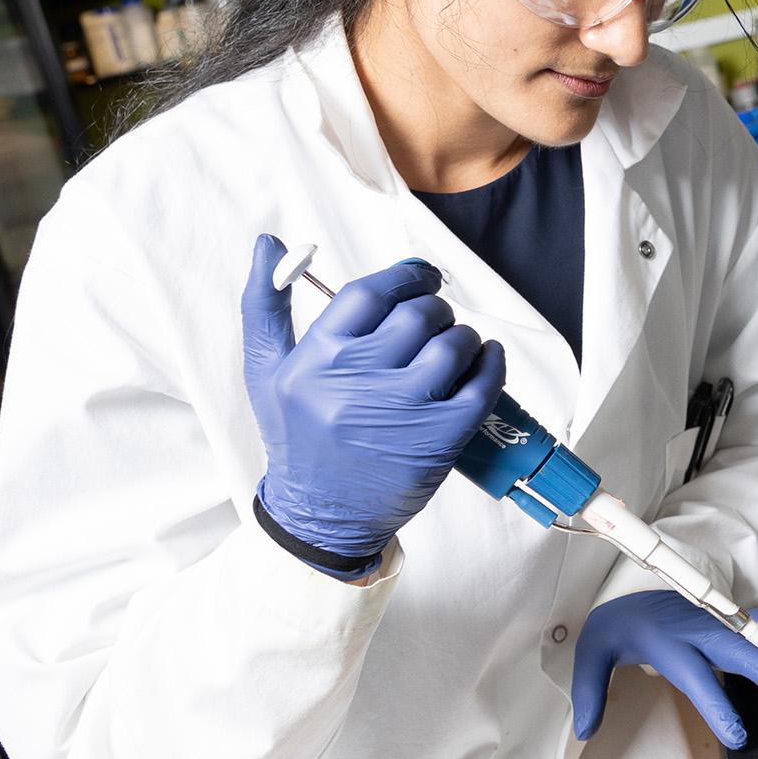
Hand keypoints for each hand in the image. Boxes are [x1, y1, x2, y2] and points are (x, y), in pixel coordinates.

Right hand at [241, 234, 505, 564]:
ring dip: (463, 337)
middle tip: (434, 321)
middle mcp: (353, 384)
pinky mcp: (437, 441)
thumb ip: (265, 304)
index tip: (421, 280)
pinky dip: (492, 364)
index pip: (369, 293)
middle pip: (417, 316)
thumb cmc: (298, 435)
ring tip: (454, 346)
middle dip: (434, 309)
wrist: (320, 515)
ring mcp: (399, 413)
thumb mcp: (267, 371)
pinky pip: (482, 385)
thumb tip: (270, 243)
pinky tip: (485, 359)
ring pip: (453, 346)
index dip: (406, 278)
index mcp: (314, 360)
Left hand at [570, 591, 757, 748]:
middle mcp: (697, 628)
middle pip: (738, 647)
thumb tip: (587, 728)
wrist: (631, 594)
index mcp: (664, 640)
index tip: (737, 734)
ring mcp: (718, 619)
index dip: (717, 705)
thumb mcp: (592, 654)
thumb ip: (590, 690)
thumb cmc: (619, 627)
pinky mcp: (730, 617)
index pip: (695, 676)